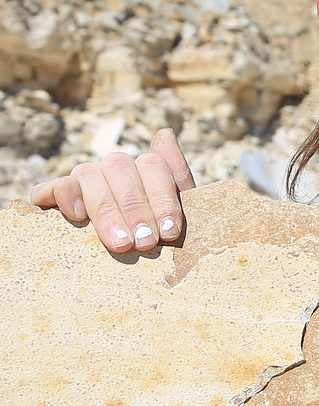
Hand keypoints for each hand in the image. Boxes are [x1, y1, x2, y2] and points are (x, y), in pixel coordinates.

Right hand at [30, 128, 195, 252]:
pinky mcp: (54, 198)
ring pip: (89, 175)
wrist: (136, 273)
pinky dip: (65, 196)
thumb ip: (177, 175)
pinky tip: (79, 217)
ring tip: (122, 242)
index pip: (153, 164)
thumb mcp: (178, 215)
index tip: (169, 231)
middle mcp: (114, 170)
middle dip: (136, 208)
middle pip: (121, 168)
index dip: (163, 198)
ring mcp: (84, 182)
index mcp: (145, 171)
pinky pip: (52, 186)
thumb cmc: (160, 241)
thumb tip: (165, 133)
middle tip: (146, 242)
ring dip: (106, 209)